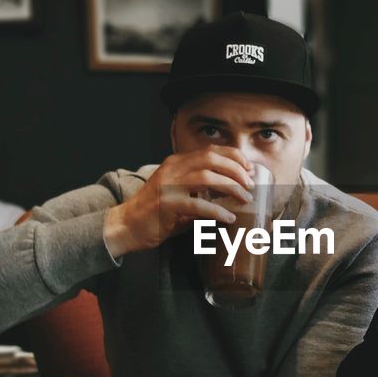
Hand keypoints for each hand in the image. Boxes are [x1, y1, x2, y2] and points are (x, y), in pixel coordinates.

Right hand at [102, 146, 255, 256]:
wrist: (127, 225)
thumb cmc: (156, 212)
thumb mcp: (179, 194)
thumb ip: (200, 190)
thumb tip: (231, 192)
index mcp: (176, 163)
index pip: (210, 151)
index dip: (234, 157)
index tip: (249, 168)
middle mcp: (173, 169)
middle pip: (212, 159)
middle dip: (236, 170)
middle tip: (250, 185)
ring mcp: (168, 186)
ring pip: (207, 178)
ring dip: (231, 187)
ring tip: (245, 199)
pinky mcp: (167, 205)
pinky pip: (198, 204)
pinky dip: (217, 210)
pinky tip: (228, 217)